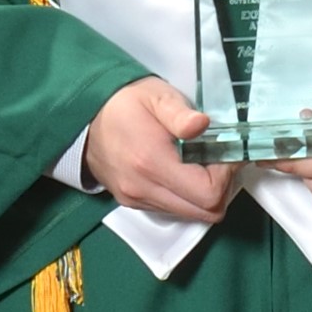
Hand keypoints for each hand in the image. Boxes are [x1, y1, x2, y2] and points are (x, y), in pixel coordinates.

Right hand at [79, 75, 240, 224]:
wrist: (84, 114)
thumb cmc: (124, 103)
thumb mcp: (157, 97)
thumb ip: (180, 113)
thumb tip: (201, 124)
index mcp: (151, 163)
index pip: (208, 193)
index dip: (226, 175)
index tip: (225, 154)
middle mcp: (142, 188)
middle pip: (205, 211)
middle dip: (222, 187)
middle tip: (218, 159)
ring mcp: (136, 198)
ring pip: (191, 214)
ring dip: (205, 194)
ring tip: (200, 162)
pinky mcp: (131, 201)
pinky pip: (173, 210)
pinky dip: (187, 196)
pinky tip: (183, 170)